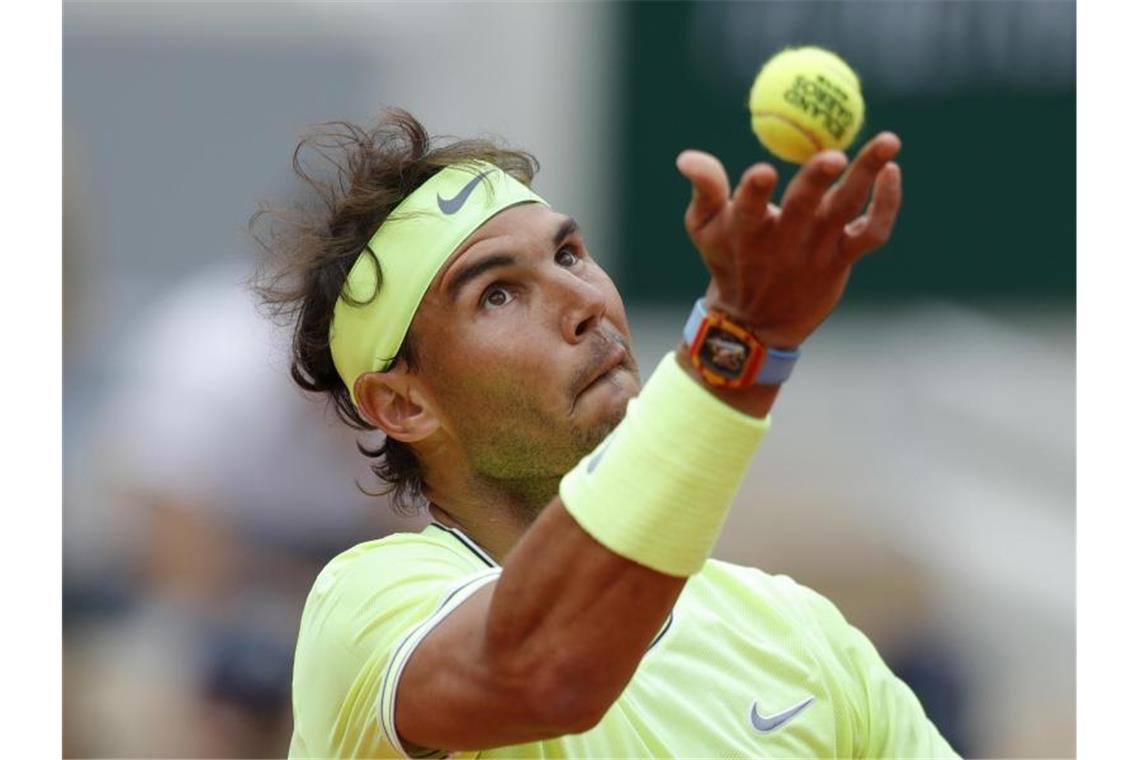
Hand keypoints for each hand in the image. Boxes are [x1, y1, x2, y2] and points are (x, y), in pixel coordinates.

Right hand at [676, 133, 902, 347]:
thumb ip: (704, 189)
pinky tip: (891, 170)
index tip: (761, 172)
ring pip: (846, 208)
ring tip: (889, 140)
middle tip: (833, 154)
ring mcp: (818, 250)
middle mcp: (785, 241)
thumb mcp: (704, 229)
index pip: (748, 211)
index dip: (754, 194)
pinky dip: (887, 204)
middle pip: (804, 205)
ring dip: (866, 174)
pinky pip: (873, 231)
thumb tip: (686, 158)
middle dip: (816, 180)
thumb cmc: (729, 262)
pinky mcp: (843, 257)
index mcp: (747, 233)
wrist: (757, 323)